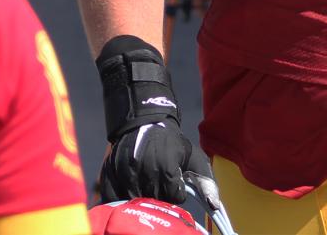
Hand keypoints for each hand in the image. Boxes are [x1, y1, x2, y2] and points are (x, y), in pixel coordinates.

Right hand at [95, 36, 223, 209]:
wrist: (145, 121)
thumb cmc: (172, 141)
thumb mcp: (193, 155)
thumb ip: (206, 180)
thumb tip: (215, 205)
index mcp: (167, 168)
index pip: (174, 197)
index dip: (177, 192)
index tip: (176, 183)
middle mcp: (145, 172)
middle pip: (155, 200)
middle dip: (161, 195)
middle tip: (163, 183)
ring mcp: (125, 173)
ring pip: (135, 200)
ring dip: (142, 196)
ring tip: (149, 183)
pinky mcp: (110, 172)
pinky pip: (113, 197)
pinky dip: (121, 197)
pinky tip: (131, 187)